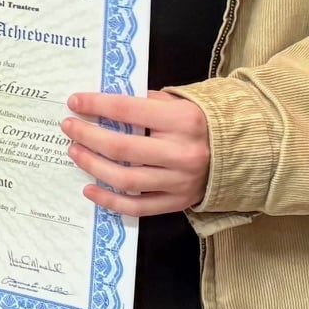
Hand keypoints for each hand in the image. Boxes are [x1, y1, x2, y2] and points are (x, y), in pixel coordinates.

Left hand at [63, 90, 212, 216]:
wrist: (240, 153)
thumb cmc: (199, 123)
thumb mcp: (179, 103)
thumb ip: (146, 103)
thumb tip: (103, 103)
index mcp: (183, 120)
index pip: (128, 111)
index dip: (97, 105)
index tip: (74, 102)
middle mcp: (182, 152)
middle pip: (122, 147)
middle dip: (88, 136)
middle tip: (68, 128)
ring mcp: (179, 181)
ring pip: (126, 179)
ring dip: (93, 165)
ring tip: (74, 152)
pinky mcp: (177, 202)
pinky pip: (137, 206)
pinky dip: (109, 200)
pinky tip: (89, 188)